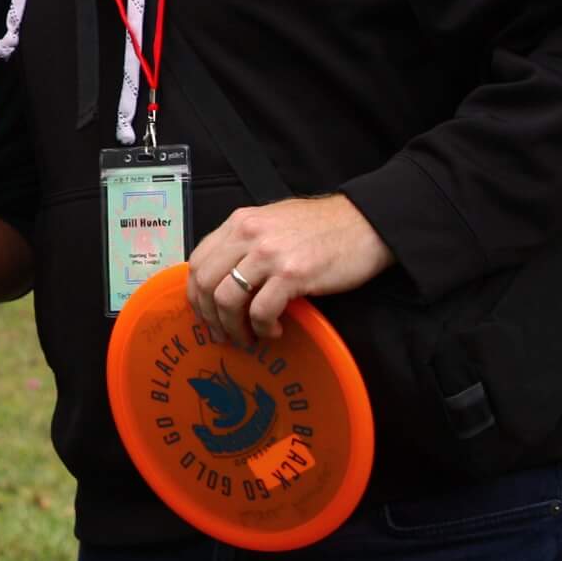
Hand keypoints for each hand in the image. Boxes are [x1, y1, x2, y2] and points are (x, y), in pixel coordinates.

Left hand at [185, 194, 395, 347]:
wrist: (365, 223)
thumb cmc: (323, 227)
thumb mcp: (272, 223)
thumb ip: (246, 243)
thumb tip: (226, 276)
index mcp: (239, 222)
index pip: (197, 261)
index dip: (196, 294)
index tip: (205, 313)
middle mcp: (247, 234)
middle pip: (206, 282)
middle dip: (209, 316)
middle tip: (222, 334)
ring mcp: (268, 253)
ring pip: (227, 299)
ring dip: (233, 327)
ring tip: (247, 338)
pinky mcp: (292, 274)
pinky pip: (261, 311)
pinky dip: (262, 328)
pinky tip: (273, 330)